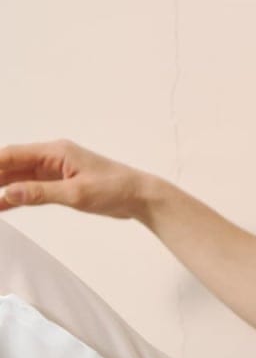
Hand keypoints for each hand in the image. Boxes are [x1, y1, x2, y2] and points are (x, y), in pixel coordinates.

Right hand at [0, 139, 151, 220]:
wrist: (140, 196)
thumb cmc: (115, 188)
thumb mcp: (77, 193)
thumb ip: (42, 193)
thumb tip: (9, 193)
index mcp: (55, 152)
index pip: (11, 155)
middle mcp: (52, 158)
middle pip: (11, 165)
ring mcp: (55, 171)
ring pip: (18, 178)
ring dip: (0, 188)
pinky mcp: (61, 184)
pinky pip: (31, 188)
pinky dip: (16, 196)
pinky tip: (1, 205)